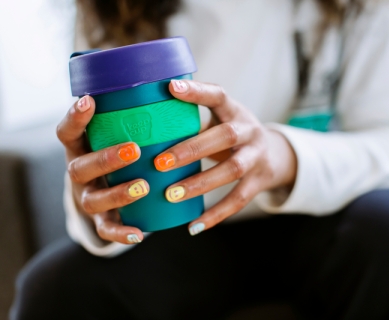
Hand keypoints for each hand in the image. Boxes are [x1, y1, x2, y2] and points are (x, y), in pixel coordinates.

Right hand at [57, 96, 145, 243]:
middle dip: (106, 158)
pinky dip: (121, 233)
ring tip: (143, 187)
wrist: (105, 189)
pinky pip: (106, 229)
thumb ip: (133, 117)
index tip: (90, 101)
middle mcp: (78, 173)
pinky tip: (139, 234)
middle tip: (134, 149)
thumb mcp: (117, 134)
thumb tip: (172, 83)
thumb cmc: (117, 151)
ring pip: (94, 199)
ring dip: (117, 193)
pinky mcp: (100, 219)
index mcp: (80, 148)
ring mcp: (87, 197)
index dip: (75, 118)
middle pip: (80, 167)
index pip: (67, 132)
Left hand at [155, 79, 296, 234]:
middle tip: (160, 163)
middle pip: (225, 136)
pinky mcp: (259, 181)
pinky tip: (193, 226)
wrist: (274, 155)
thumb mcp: (221, 120)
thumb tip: (144, 119)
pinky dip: (216, 215)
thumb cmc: (232, 135)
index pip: (218, 96)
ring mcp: (257, 157)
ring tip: (170, 195)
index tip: (171, 88)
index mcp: (235, 111)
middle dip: (192, 149)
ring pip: (232, 170)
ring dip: (200, 183)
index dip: (197, 93)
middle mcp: (250, 131)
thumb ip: (193, 119)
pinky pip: (238, 200)